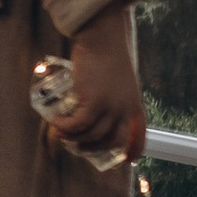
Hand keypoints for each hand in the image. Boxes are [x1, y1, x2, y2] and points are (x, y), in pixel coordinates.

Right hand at [55, 6, 144, 154]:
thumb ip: (113, 91)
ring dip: (73, 138)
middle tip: (78, 146)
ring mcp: (110, 107)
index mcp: (134, 103)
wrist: (102, 36)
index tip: (127, 160)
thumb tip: (94, 101)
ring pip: (90, 135)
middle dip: (93, 149)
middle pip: (111, 141)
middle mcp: (125, 109)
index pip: (139, 134)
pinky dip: (65, 127)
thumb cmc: (108, 50)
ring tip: (60, 132)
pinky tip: (56, 123)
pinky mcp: (93, 102)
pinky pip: (77, 125)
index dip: (133, 150)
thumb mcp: (118, 76)